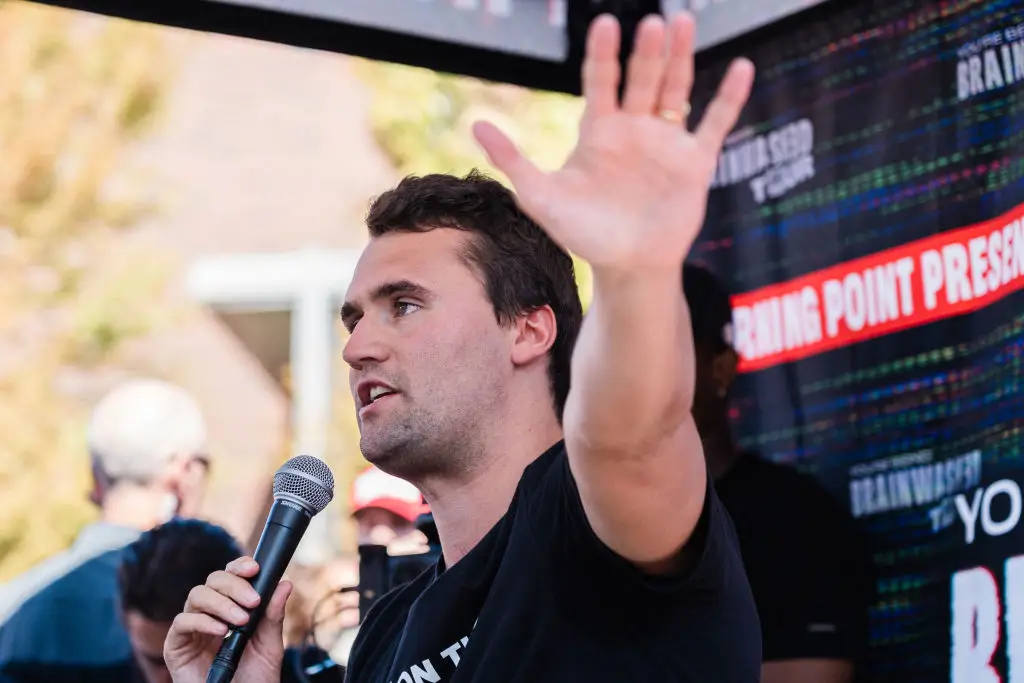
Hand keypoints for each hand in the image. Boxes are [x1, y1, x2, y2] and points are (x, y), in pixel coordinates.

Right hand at [164, 556, 292, 682]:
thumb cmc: (253, 679)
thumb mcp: (269, 646)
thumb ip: (273, 616)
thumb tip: (285, 584)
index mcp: (231, 609)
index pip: (229, 576)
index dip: (239, 566)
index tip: (255, 568)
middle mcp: (209, 614)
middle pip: (213, 580)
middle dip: (235, 585)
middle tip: (253, 602)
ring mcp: (192, 629)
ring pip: (197, 595)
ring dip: (221, 603)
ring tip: (240, 621)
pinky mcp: (176, 646)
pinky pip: (182, 622)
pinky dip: (202, 621)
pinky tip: (221, 631)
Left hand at [473, 12, 753, 270]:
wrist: (626, 266)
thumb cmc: (583, 234)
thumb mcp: (541, 197)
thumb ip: (513, 160)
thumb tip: (476, 124)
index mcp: (599, 131)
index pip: (601, 81)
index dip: (603, 54)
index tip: (605, 23)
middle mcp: (634, 128)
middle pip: (642, 78)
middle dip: (647, 52)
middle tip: (654, 23)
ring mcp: (666, 142)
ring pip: (677, 89)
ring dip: (681, 58)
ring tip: (685, 23)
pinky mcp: (694, 162)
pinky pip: (714, 123)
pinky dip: (729, 98)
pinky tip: (742, 67)